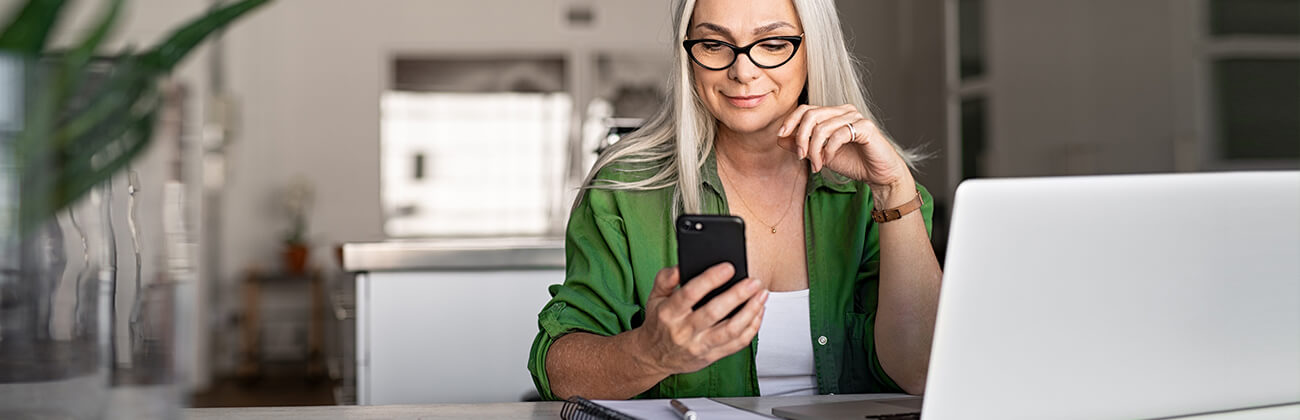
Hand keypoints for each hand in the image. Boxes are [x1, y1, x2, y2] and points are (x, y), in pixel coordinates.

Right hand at [632, 264, 767, 375]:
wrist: (654, 357)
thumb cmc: (659, 323)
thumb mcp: (654, 297)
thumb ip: (665, 279)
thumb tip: (680, 266)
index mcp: (669, 313)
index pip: (690, 294)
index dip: (710, 279)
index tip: (728, 268)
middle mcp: (684, 331)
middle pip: (714, 312)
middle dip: (737, 295)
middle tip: (753, 281)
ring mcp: (699, 346)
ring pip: (730, 330)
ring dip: (750, 311)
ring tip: (762, 295)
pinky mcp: (712, 356)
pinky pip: (737, 344)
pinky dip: (752, 328)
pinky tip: (758, 312)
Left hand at [777, 104, 910, 191]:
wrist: (878, 175)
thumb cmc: (853, 162)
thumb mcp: (821, 155)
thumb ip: (802, 145)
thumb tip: (780, 138)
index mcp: (833, 114)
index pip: (806, 109)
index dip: (790, 121)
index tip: (781, 136)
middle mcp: (844, 111)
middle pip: (811, 115)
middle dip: (801, 137)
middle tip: (801, 157)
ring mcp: (856, 117)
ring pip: (823, 127)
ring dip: (815, 149)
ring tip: (818, 165)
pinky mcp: (866, 127)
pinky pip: (839, 135)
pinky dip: (829, 150)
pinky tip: (829, 160)